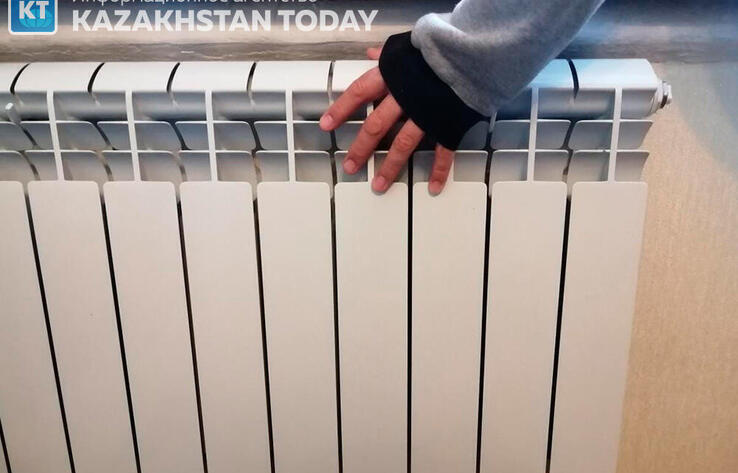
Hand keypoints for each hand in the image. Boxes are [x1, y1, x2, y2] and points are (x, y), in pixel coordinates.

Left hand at [319, 46, 453, 194]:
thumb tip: (372, 53)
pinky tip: (432, 187)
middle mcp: (404, 98)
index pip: (358, 93)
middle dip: (361, 149)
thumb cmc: (439, 47)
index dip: (340, 110)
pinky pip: (442, 151)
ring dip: (389, 167)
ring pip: (402, 145)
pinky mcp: (448, 124)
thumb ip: (388, 54)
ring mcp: (426, 114)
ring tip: (379, 185)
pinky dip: (438, 170)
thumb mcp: (407, 46)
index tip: (326, 126)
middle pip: (375, 127)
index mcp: (391, 77)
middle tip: (350, 167)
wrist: (473, 52)